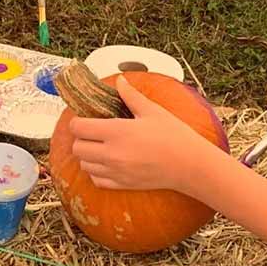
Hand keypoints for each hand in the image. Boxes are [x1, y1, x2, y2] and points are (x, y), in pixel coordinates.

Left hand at [69, 77, 221, 192]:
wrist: (189, 165)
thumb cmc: (174, 136)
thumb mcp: (152, 111)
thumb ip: (131, 95)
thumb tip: (120, 80)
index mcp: (117, 131)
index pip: (79, 128)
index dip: (77, 121)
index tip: (84, 118)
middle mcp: (112, 153)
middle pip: (77, 148)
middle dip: (81, 138)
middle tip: (92, 132)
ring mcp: (115, 171)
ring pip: (84, 165)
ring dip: (87, 155)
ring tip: (100, 147)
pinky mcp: (122, 184)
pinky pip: (96, 180)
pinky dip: (96, 172)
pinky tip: (107, 163)